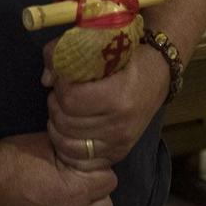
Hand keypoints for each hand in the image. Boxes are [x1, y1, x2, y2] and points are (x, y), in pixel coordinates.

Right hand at [0, 133, 117, 205]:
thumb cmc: (13, 158)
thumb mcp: (48, 145)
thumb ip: (74, 154)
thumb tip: (87, 152)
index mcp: (77, 191)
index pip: (108, 181)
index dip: (98, 170)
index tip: (88, 166)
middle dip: (97, 193)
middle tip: (83, 182)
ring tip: (81, 205)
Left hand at [41, 42, 169, 172]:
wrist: (159, 73)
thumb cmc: (128, 56)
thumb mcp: (100, 44)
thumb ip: (65, 53)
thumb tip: (46, 80)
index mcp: (118, 96)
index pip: (70, 99)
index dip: (60, 86)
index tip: (64, 78)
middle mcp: (119, 125)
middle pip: (66, 122)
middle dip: (56, 105)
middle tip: (61, 94)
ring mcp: (120, 142)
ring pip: (68, 142)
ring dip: (58, 124)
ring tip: (64, 110)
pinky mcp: (118, 153)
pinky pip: (81, 161)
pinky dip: (67, 148)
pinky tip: (68, 132)